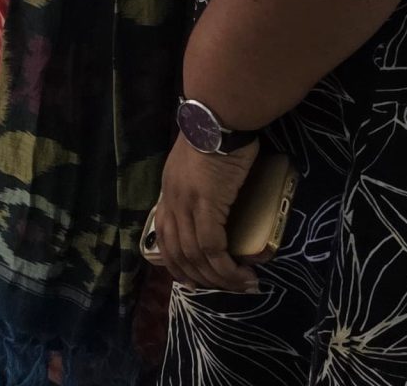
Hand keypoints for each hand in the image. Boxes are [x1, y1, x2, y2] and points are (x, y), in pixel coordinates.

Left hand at [152, 139, 264, 294]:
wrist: (218, 117)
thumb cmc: (217, 135)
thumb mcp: (200, 165)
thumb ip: (201, 185)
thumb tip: (220, 204)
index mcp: (169, 190)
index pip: (163, 234)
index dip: (175, 261)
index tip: (193, 279)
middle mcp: (172, 200)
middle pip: (177, 252)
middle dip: (199, 277)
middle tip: (224, 288)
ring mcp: (186, 203)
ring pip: (195, 255)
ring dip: (218, 278)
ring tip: (241, 286)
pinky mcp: (206, 205)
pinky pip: (212, 247)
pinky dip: (226, 268)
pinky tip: (242, 275)